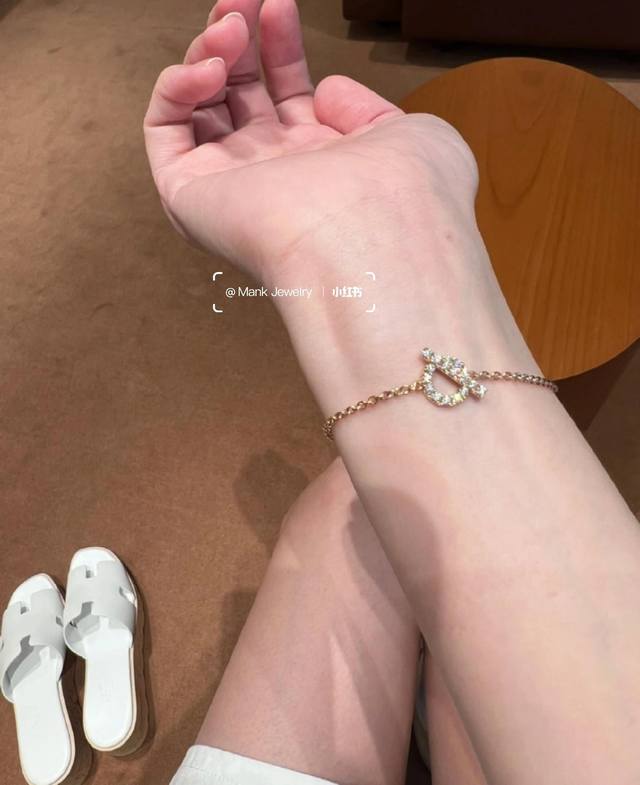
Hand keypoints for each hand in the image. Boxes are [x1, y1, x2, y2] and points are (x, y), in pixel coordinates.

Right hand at [143, 0, 477, 283]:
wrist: (370, 238)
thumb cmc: (403, 193)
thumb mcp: (407, 133)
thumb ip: (365, 106)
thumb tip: (323, 91)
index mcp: (321, 162)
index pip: (288, 96)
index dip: (281, 47)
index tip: (280, 5)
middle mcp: (274, 174)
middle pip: (240, 96)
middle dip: (238, 38)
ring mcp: (230, 185)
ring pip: (198, 108)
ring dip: (207, 53)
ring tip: (229, 25)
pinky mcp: (189, 193)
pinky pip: (165, 131)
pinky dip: (177, 87)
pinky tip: (210, 69)